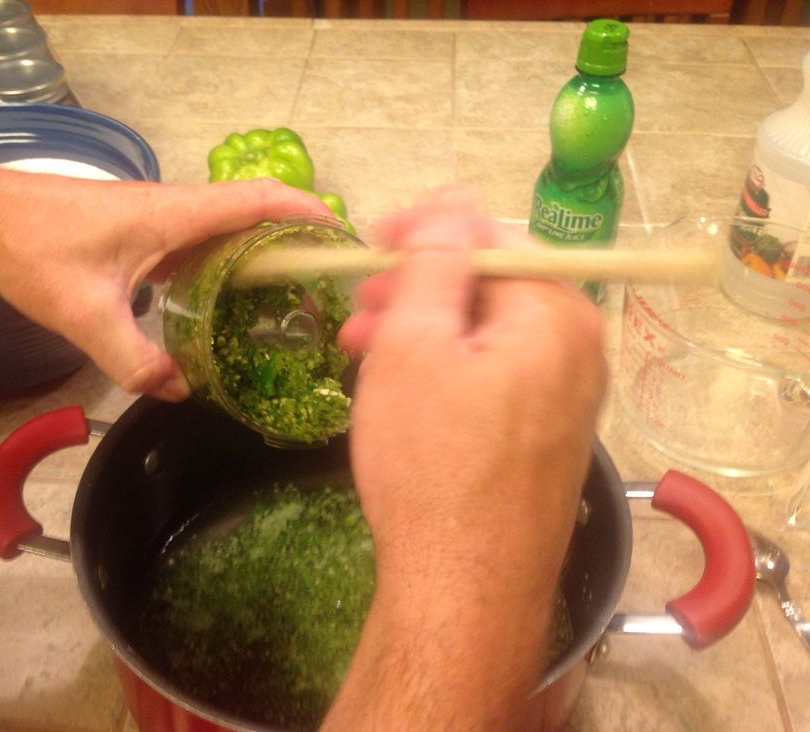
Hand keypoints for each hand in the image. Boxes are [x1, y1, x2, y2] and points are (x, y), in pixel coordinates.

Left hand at [0, 171, 330, 398]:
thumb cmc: (35, 249)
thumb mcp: (84, 314)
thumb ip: (133, 358)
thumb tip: (180, 391)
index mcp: (175, 215)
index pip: (259, 200)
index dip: (307, 213)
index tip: (342, 237)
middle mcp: (177, 209)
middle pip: (255, 212)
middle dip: (297, 241)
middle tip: (325, 288)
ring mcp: (163, 219)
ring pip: (230, 228)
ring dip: (264, 253)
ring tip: (292, 298)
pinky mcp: (147, 232)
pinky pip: (204, 243)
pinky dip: (230, 264)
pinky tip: (230, 303)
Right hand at [324, 190, 605, 729]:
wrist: (463, 588)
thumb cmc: (430, 462)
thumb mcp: (413, 344)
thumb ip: (434, 261)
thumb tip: (449, 204)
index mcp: (556, 311)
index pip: (490, 233)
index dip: (423, 230)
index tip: (367, 243)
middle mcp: (579, 346)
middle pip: (490, 285)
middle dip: (415, 289)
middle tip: (355, 313)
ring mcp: (570, 396)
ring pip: (486, 334)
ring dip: (423, 331)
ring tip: (362, 354)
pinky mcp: (549, 436)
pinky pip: (496, 376)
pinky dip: (447, 370)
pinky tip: (404, 392)